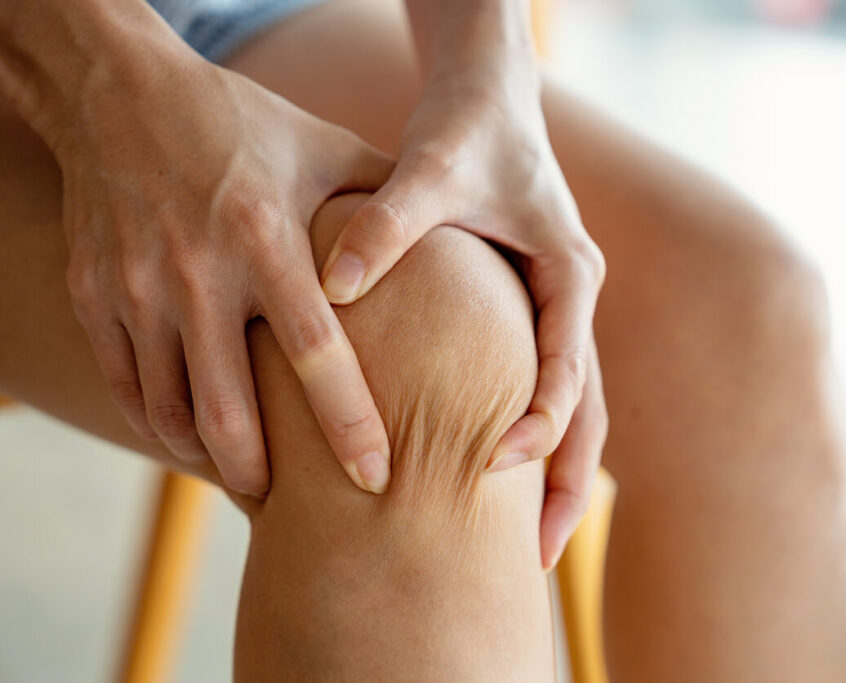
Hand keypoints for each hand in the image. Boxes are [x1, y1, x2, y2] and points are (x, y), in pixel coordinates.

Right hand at [55, 51, 393, 495]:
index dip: (349, 423)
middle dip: (262, 475)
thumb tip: (460, 236)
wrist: (120, 95)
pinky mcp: (91, 295)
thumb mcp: (323, 147)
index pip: (315, 351)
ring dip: (209, 460)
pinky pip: (125, 387)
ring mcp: (135, 288)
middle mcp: (197, 272)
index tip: (379, 477)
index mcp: (265, 238)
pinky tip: (192, 439)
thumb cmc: (241, 123)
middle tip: (291, 502)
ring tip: (246, 479)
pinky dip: (160, 427)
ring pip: (170, 412)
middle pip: (229, 410)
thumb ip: (387, 199)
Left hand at [320, 72, 606, 566]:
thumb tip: (328, 285)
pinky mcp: (531, 317)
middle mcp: (573, 302)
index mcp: (568, 273)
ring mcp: (556, 314)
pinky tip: (489, 484)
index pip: (568, 368)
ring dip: (554, 479)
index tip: (497, 468)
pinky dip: (527, 442)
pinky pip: (541, 392)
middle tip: (536, 559)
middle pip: (588, 413)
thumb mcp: (431, 168)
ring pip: (574, 413)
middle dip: (568, 486)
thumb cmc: (468, 129)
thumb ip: (386, 223)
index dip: (540, 424)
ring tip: (525, 550)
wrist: (488, 98)